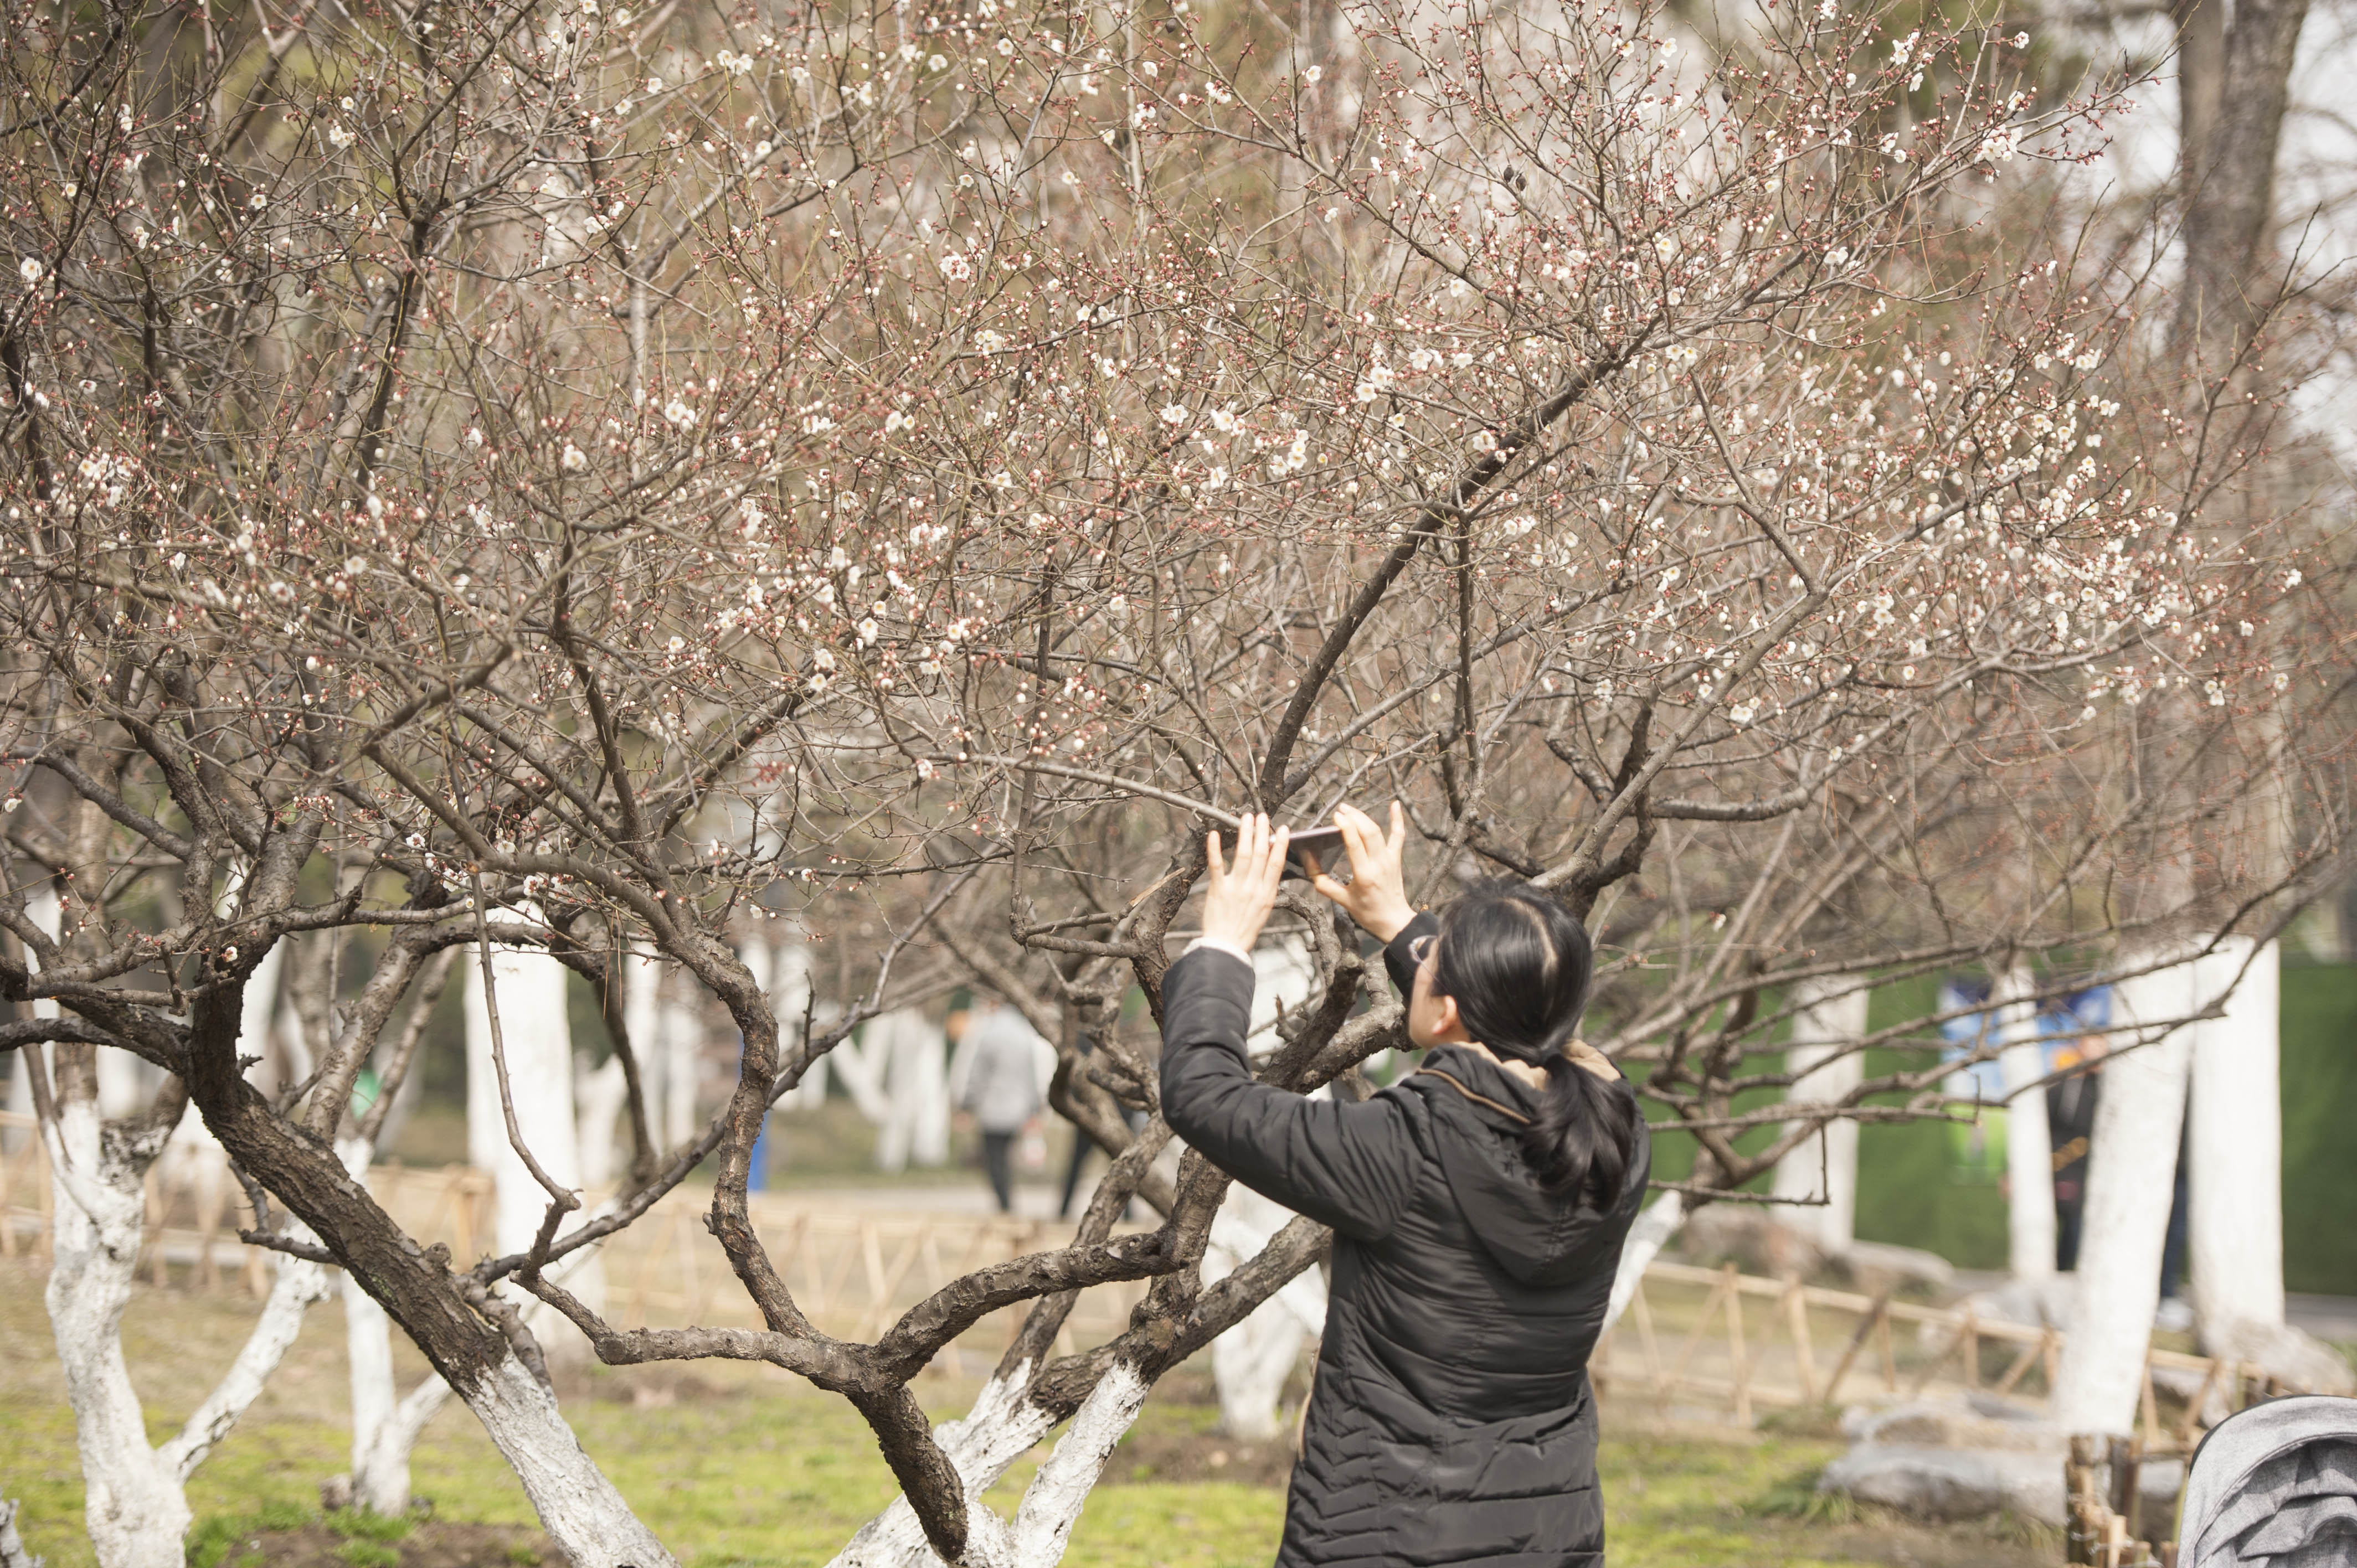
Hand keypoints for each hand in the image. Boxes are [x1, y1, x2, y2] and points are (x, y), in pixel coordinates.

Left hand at [1200, 813, 1289, 953]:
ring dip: (1245, 834)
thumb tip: (1270, 867)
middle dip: (1262, 832)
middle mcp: (1253, 888)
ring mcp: (1236, 887)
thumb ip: (1266, 888)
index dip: (1280, 844)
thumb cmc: (1245, 929)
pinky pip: (1217, 865)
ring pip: (1242, 855)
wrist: (1227, 947)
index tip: (1283, 829)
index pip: (1276, 864)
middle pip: (1260, 854)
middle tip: (1262, 816)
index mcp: (1267, 894)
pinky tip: (1215, 834)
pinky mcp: (1218, 889)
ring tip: (1247, 818)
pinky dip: (1215, 849)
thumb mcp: (1264, 909)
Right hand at [1307, 800, 1415, 940]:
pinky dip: (1398, 819)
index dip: (1345, 826)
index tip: (1335, 816)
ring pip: (1379, 831)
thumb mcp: (1342, 901)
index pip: (1354, 844)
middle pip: (1367, 832)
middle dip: (1353, 817)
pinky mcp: (1396, 859)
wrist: (1393, 920)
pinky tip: (1395, 804)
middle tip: (1339, 810)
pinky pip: (1398, 836)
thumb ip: (1323, 883)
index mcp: (1364, 875)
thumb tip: (1309, 865)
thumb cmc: (1367, 912)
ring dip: (1364, 817)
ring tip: (1349, 809)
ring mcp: (1390, 860)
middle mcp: (1378, 864)